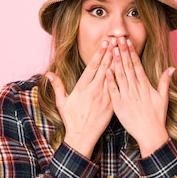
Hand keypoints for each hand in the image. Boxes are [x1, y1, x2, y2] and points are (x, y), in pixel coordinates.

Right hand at [47, 40, 114, 157]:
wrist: (82, 137)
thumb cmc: (71, 120)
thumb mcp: (61, 102)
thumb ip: (57, 86)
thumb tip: (49, 74)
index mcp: (82, 88)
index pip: (92, 67)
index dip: (99, 54)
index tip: (105, 43)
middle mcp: (94, 91)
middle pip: (105, 68)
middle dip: (111, 53)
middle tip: (117, 40)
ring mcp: (104, 98)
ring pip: (113, 76)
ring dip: (118, 62)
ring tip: (123, 50)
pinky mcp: (111, 105)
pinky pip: (118, 89)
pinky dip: (122, 78)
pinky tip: (127, 70)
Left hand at [106, 38, 173, 156]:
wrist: (150, 134)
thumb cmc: (157, 117)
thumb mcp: (163, 98)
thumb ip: (165, 82)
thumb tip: (171, 69)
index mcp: (145, 86)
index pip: (137, 65)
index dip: (132, 52)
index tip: (127, 41)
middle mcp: (135, 89)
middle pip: (128, 67)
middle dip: (122, 52)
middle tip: (117, 38)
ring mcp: (127, 97)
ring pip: (120, 76)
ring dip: (116, 62)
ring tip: (112, 49)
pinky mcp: (119, 105)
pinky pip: (113, 90)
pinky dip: (110, 80)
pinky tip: (106, 69)